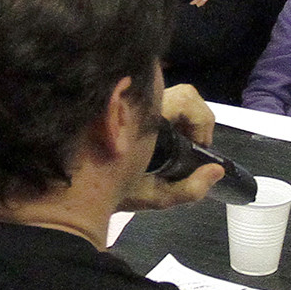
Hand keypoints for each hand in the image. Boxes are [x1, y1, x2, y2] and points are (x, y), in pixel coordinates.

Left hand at [120, 83, 222, 212]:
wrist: (74, 193)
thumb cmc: (111, 193)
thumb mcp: (155, 196)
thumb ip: (190, 188)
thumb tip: (216, 170)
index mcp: (146, 119)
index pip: (186, 100)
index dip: (200, 121)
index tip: (197, 146)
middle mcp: (137, 102)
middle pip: (181, 93)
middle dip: (195, 118)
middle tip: (192, 145)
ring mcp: (127, 100)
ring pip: (166, 93)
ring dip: (180, 115)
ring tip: (178, 143)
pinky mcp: (119, 104)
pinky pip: (150, 99)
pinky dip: (163, 115)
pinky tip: (158, 139)